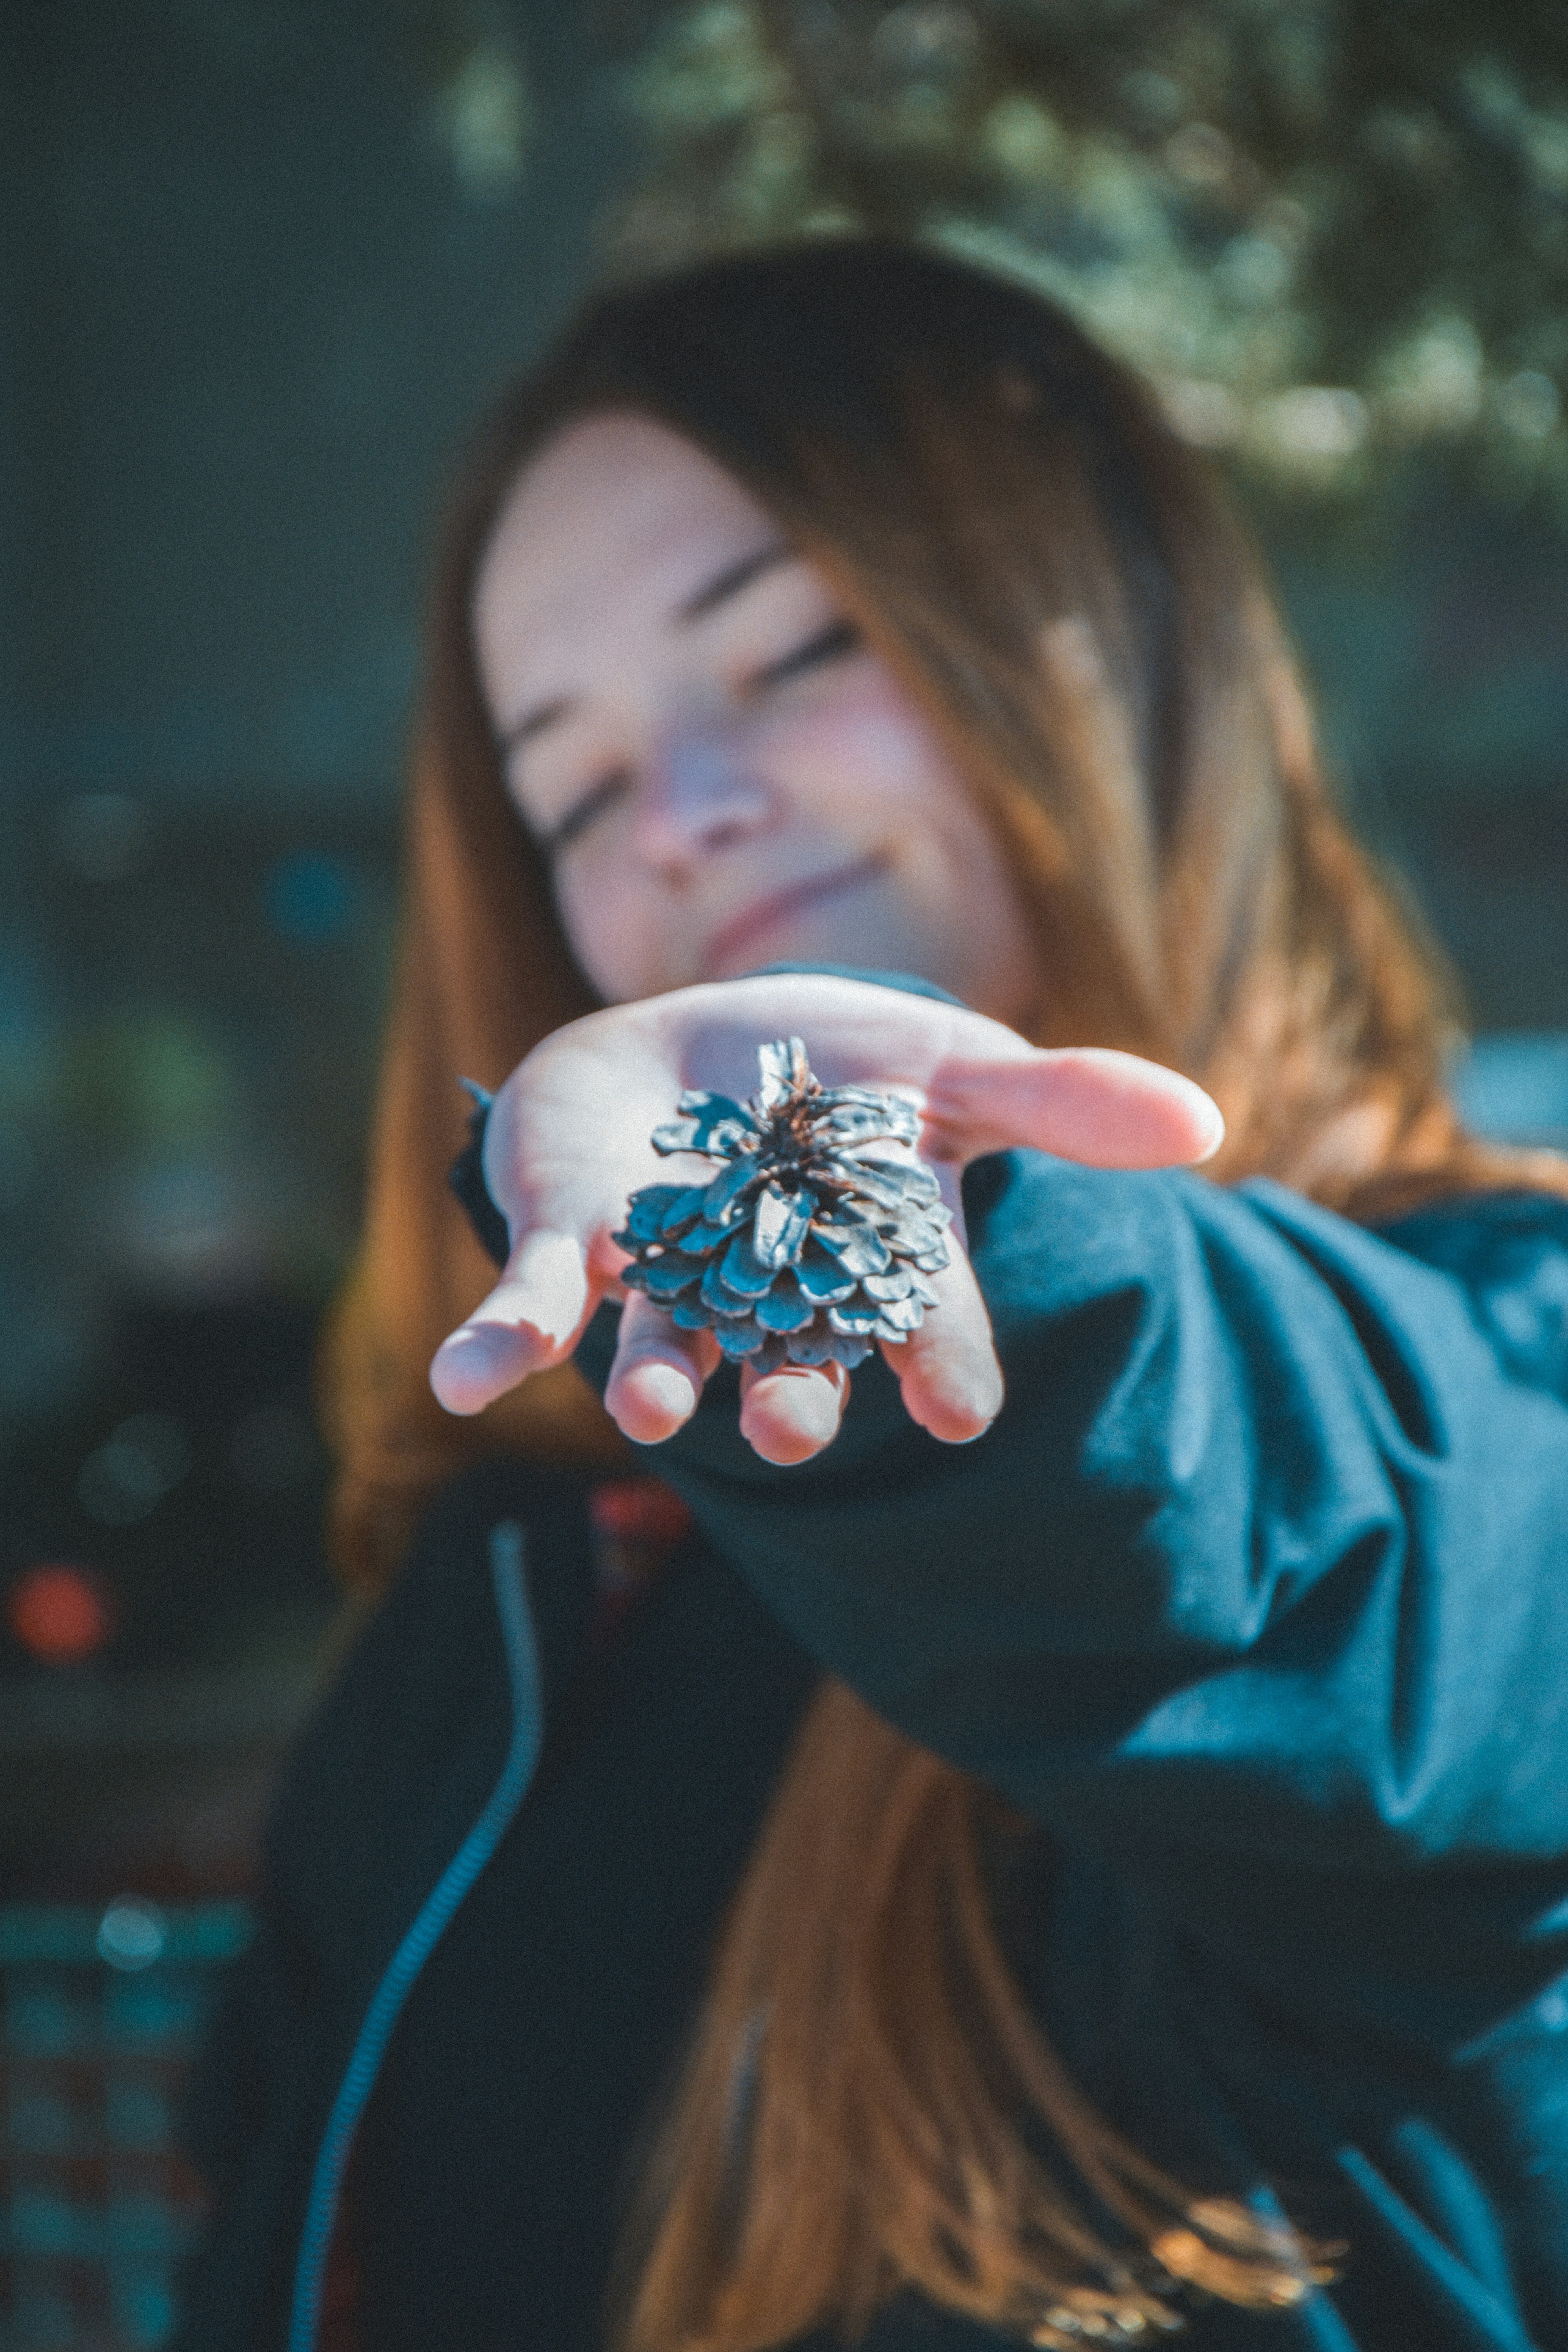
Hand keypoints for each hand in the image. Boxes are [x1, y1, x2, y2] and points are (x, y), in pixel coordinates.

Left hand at [429, 974, 1221, 1464]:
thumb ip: (1061, 1099)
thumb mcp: (952, 1064)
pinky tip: (462, 1383)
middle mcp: (770, 1294)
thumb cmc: (839, 1072)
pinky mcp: (569, 1247)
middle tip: (795, 1426)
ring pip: (665, 1346)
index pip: (918, 1325)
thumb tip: (1204, 1121)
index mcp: (868, 1262)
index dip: (937, 1364)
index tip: (953, 1409)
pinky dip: (496, 1344)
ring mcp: (665, 1278)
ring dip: (656, 1376)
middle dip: (792, 1394)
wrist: (695, 1045)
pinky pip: (528, 1306)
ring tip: (654, 1407)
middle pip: (791, 1361)